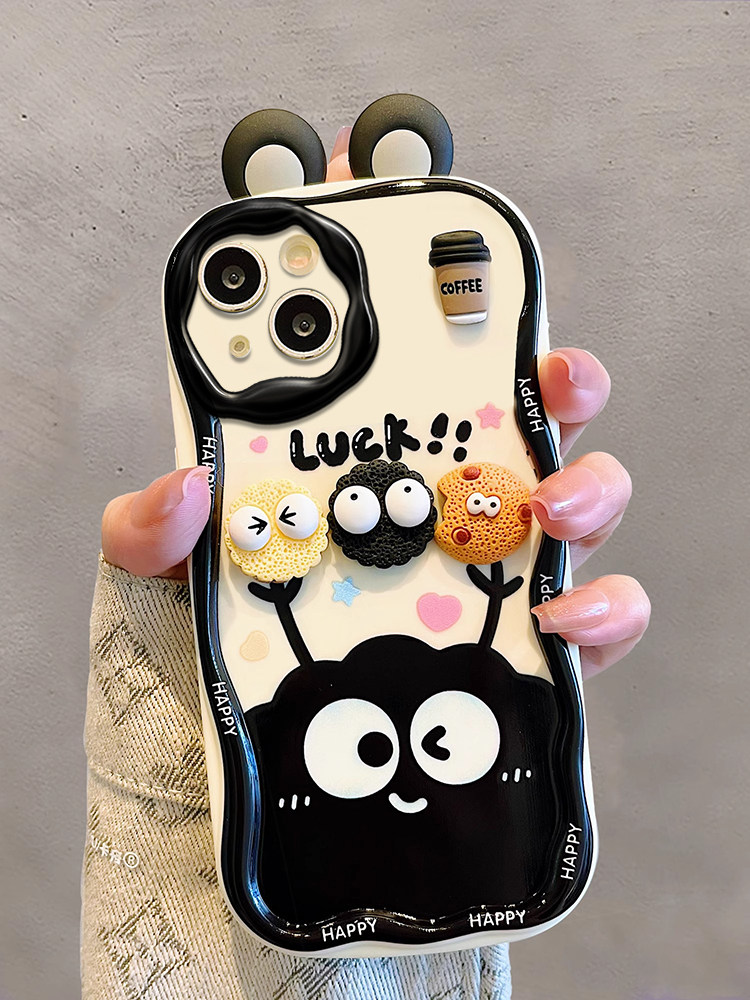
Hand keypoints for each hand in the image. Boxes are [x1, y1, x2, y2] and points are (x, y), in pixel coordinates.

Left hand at [101, 126, 649, 679]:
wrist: (257, 750)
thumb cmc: (222, 646)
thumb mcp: (165, 575)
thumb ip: (149, 530)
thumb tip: (183, 490)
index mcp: (361, 457)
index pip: (409, 360)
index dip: (425, 281)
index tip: (430, 218)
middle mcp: (440, 499)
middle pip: (527, 414)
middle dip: (558, 371)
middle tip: (546, 365)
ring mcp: (490, 566)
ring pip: (578, 498)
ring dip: (588, 483)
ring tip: (548, 503)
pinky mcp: (525, 644)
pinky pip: (595, 616)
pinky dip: (601, 609)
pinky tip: (559, 614)